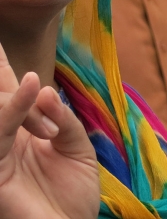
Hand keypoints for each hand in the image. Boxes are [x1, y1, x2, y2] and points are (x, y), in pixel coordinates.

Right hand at [0, 42, 98, 218]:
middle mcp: (3, 138)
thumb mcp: (77, 149)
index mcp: (20, 131)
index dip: (0, 64)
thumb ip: (62, 118)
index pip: (7, 91)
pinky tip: (30, 85)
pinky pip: (0, 130)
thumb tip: (43, 87)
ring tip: (29, 73)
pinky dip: (15, 106)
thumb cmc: (71, 199)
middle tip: (0, 48)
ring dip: (13, 90)